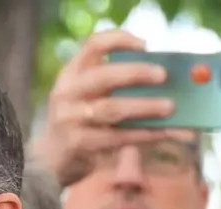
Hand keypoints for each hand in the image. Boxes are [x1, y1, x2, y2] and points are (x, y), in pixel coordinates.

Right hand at [32, 30, 186, 186]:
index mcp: (72, 73)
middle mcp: (67, 92)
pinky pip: (114, 137)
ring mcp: (69, 118)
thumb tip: (164, 76)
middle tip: (163, 76)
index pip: (94, 45)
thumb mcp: (87, 92)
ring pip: (111, 109)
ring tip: (169, 107)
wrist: (51, 155)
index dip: (120, 41)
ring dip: (144, 106)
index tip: (145, 46)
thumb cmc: (81, 117)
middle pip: (104, 76)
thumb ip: (114, 80)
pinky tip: (160, 132)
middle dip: (137, 73)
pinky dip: (140, 134)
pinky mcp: (77, 142)